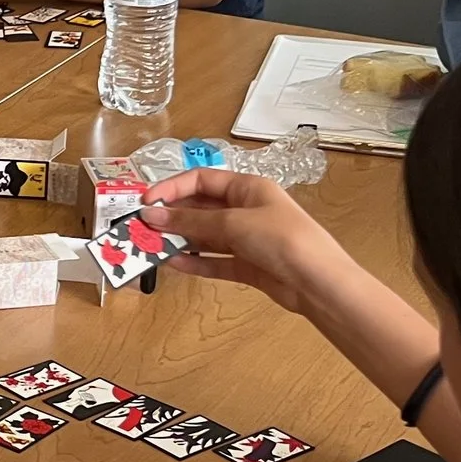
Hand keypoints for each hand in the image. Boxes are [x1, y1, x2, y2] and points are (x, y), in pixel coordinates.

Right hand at [140, 168, 353, 315]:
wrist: (318, 282)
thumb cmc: (282, 239)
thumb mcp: (233, 223)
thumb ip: (191, 221)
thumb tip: (153, 215)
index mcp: (247, 187)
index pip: (201, 180)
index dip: (172, 188)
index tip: (147, 202)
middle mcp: (246, 209)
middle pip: (201, 208)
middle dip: (172, 217)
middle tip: (142, 228)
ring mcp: (247, 239)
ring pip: (205, 236)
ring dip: (180, 241)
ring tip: (151, 247)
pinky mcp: (247, 266)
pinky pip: (214, 260)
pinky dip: (195, 262)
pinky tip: (174, 264)